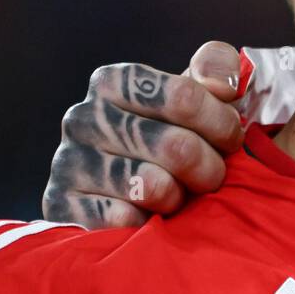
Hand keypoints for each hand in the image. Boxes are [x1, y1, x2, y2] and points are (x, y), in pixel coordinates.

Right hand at [42, 42, 243, 228]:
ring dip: (181, 196)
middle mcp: (82, 117)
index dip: (220, 122)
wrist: (124, 193)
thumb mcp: (195, 96)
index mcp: (113, 81)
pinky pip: (126, 221)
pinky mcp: (63, 209)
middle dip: (210, 166)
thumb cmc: (172, 134)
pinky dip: (149, 224)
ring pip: (153, 186)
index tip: (231, 138)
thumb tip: (226, 80)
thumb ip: (216, 69)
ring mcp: (68, 163)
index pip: (185, 96)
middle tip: (213, 176)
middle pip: (176, 146)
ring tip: (180, 195)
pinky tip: (150, 217)